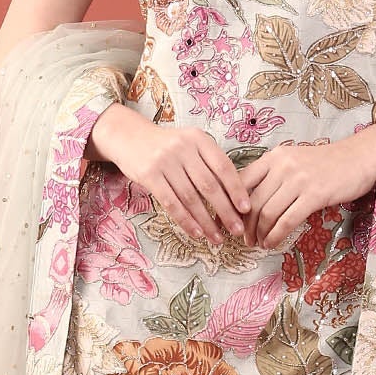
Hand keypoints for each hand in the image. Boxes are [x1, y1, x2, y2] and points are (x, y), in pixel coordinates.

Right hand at [86, 103, 249, 244]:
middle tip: (236, 230)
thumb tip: (234, 196)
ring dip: (206, 222)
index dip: (237, 189)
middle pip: (209, 185)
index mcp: (199, 139)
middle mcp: (183, 148)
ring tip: (217, 238)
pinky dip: (185, 220)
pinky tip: (196, 233)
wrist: (129, 137)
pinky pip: (171, 203)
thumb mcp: (190, 145)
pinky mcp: (149, 175)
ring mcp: (165, 161)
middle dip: (225, 211)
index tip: (246, 209)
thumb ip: (208, 163)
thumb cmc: (167, 146)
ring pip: (190, 198)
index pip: (223, 167)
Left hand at [240, 125, 375, 248]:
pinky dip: (276, 235)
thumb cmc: (326, 164)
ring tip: (259, 243)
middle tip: (245, 239)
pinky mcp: (314, 195)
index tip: (228, 221)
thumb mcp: (293, 161)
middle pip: (252, 201)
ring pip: (267, 213)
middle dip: (245, 226)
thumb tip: (250, 202)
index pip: (241, 181)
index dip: (230, 205)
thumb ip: (272, 176)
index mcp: (273, 157)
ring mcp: (298, 180)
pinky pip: (287, 220)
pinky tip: (272, 243)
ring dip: (260, 233)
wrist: (358, 158)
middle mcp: (282, 165)